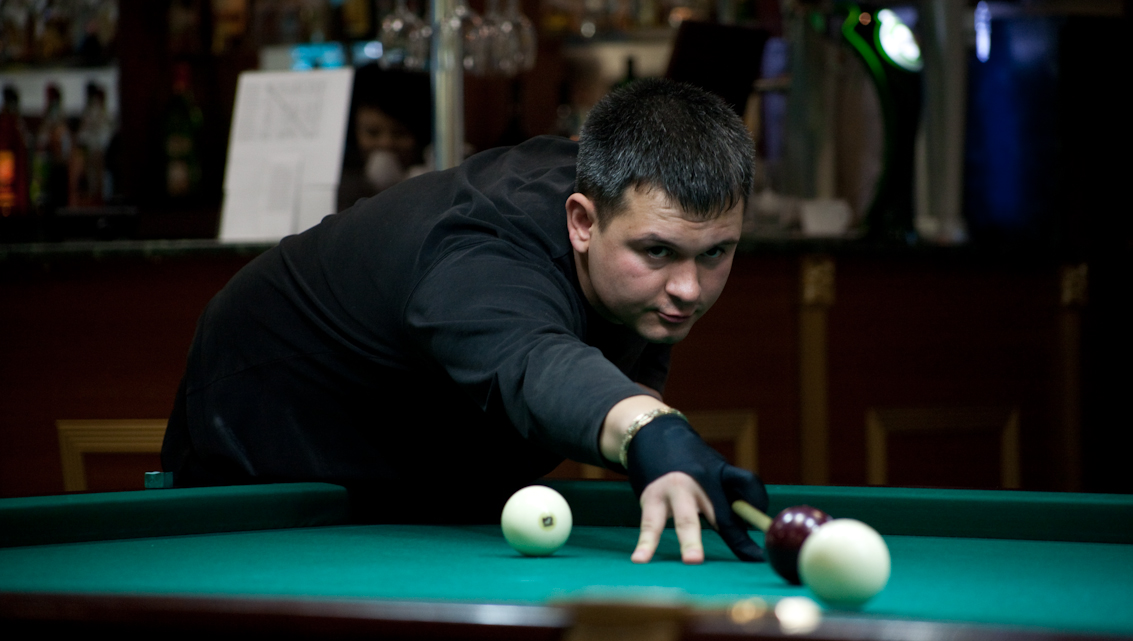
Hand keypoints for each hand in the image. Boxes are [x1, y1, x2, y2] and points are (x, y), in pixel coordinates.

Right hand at [626, 414, 768, 562]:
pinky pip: (650, 524)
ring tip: (693, 561)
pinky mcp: (651, 497)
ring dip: (689, 540)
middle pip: (720, 511)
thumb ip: (729, 495)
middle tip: (750, 555)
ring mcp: (675, 489)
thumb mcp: (713, 469)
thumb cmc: (689, 461)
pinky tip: (640, 559)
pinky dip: (645, 543)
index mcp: (720, 474)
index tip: (768, 538)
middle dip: (733, 532)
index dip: (759, 505)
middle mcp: (700, 482)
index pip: (747, 487)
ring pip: (685, 519)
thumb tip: (746, 530)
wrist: (651, 433)